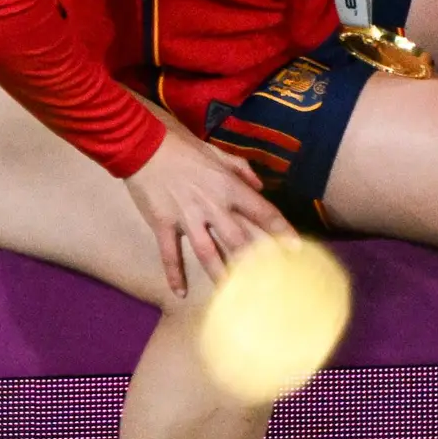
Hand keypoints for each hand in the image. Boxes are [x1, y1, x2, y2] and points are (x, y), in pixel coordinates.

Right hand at [120, 121, 283, 298]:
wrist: (141, 142)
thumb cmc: (179, 143)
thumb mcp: (214, 150)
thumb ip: (239, 168)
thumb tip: (260, 185)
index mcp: (227, 186)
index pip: (262, 211)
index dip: (281, 229)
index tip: (296, 247)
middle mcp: (211, 205)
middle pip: (239, 240)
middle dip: (257, 263)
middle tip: (271, 283)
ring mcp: (186, 217)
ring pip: (208, 253)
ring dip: (221, 275)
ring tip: (233, 295)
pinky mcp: (163, 224)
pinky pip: (169, 254)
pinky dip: (174, 274)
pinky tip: (180, 293)